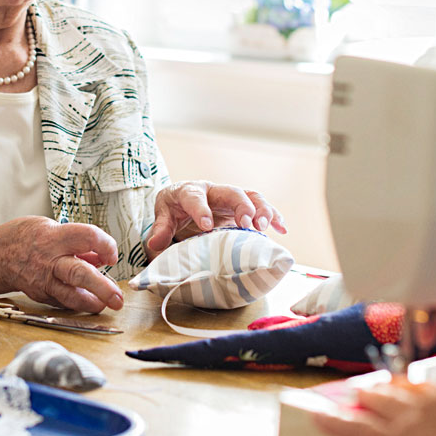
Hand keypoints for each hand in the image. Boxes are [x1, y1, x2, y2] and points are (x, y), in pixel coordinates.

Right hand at [0, 216, 123, 312]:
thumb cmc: (25, 237)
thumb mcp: (52, 228)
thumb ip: (77, 244)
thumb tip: (101, 256)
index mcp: (54, 237)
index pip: (87, 237)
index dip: (106, 245)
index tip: (112, 254)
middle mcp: (49, 260)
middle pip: (80, 273)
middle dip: (102, 287)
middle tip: (118, 298)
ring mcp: (44, 281)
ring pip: (71, 296)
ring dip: (93, 302)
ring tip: (108, 304)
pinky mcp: (42, 296)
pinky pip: (64, 302)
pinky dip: (78, 303)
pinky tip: (89, 301)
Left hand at [145, 180, 285, 257]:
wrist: (183, 201)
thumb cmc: (173, 209)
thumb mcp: (163, 216)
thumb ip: (161, 229)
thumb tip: (154, 244)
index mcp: (189, 191)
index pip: (194, 197)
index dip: (201, 210)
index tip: (207, 226)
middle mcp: (213, 191)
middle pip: (230, 192)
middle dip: (241, 207)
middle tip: (247, 224)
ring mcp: (230, 198)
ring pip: (250, 197)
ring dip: (260, 210)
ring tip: (265, 227)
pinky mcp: (242, 208)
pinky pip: (261, 207)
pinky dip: (273, 216)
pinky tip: (282, 229)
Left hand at [312, 378, 435, 435]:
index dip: (427, 393)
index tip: (419, 392)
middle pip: (406, 391)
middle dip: (390, 388)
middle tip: (377, 386)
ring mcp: (412, 421)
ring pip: (380, 403)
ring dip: (365, 398)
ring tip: (354, 394)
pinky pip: (355, 429)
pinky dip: (333, 421)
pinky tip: (314, 414)